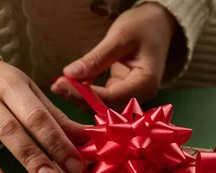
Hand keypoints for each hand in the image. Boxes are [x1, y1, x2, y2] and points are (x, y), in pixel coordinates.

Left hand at [51, 2, 177, 110]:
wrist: (160, 24)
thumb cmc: (144, 26)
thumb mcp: (120, 37)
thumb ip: (96, 58)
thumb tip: (70, 74)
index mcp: (146, 83)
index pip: (111, 98)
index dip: (84, 94)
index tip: (62, 84)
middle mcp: (140, 96)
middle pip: (105, 107)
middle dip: (79, 98)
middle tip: (55, 86)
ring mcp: (131, 96)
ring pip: (101, 106)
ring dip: (79, 97)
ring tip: (58, 85)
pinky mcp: (122, 92)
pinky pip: (101, 99)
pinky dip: (85, 93)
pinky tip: (69, 85)